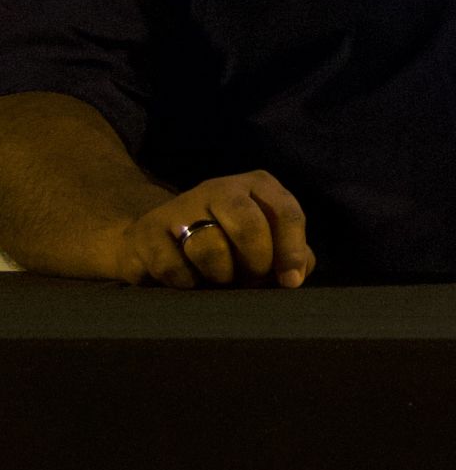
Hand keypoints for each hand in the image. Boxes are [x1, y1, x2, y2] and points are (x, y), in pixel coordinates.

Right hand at [121, 173, 313, 289]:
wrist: (157, 239)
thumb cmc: (227, 243)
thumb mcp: (264, 241)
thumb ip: (290, 255)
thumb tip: (294, 275)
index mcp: (256, 185)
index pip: (286, 213)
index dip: (292, 251)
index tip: (290, 282)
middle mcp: (219, 188)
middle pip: (249, 226)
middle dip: (255, 263)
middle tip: (250, 279)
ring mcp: (180, 206)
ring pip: (211, 250)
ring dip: (220, 276)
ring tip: (219, 279)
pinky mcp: (147, 230)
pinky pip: (174, 268)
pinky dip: (187, 283)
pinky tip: (189, 280)